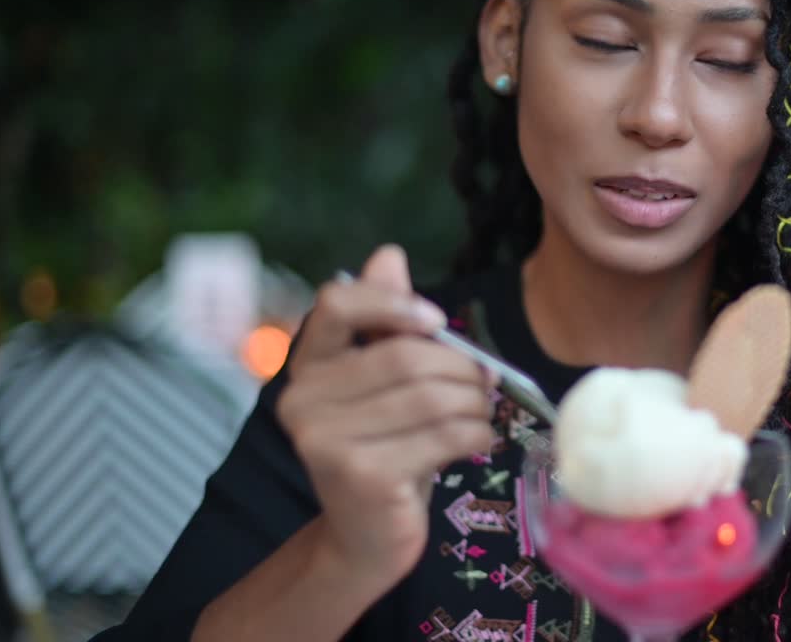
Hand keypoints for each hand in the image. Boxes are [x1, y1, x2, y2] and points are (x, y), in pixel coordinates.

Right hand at [275, 245, 494, 586]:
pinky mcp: (361, 475)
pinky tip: (478, 439)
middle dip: (462, 368)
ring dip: (474, 403)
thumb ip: (385, 322)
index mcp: (306, 366)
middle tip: (487, 383)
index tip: (433, 320)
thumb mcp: (384, 385)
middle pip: (405, 357)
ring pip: (431, 397)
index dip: (390, 302)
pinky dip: (475, 434)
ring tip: (482, 413)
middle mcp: (303, 401)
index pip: (334, 305)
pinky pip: (443, 437)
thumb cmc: (383, 449)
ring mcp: (326, 441)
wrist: (366, 536)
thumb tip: (388, 254)